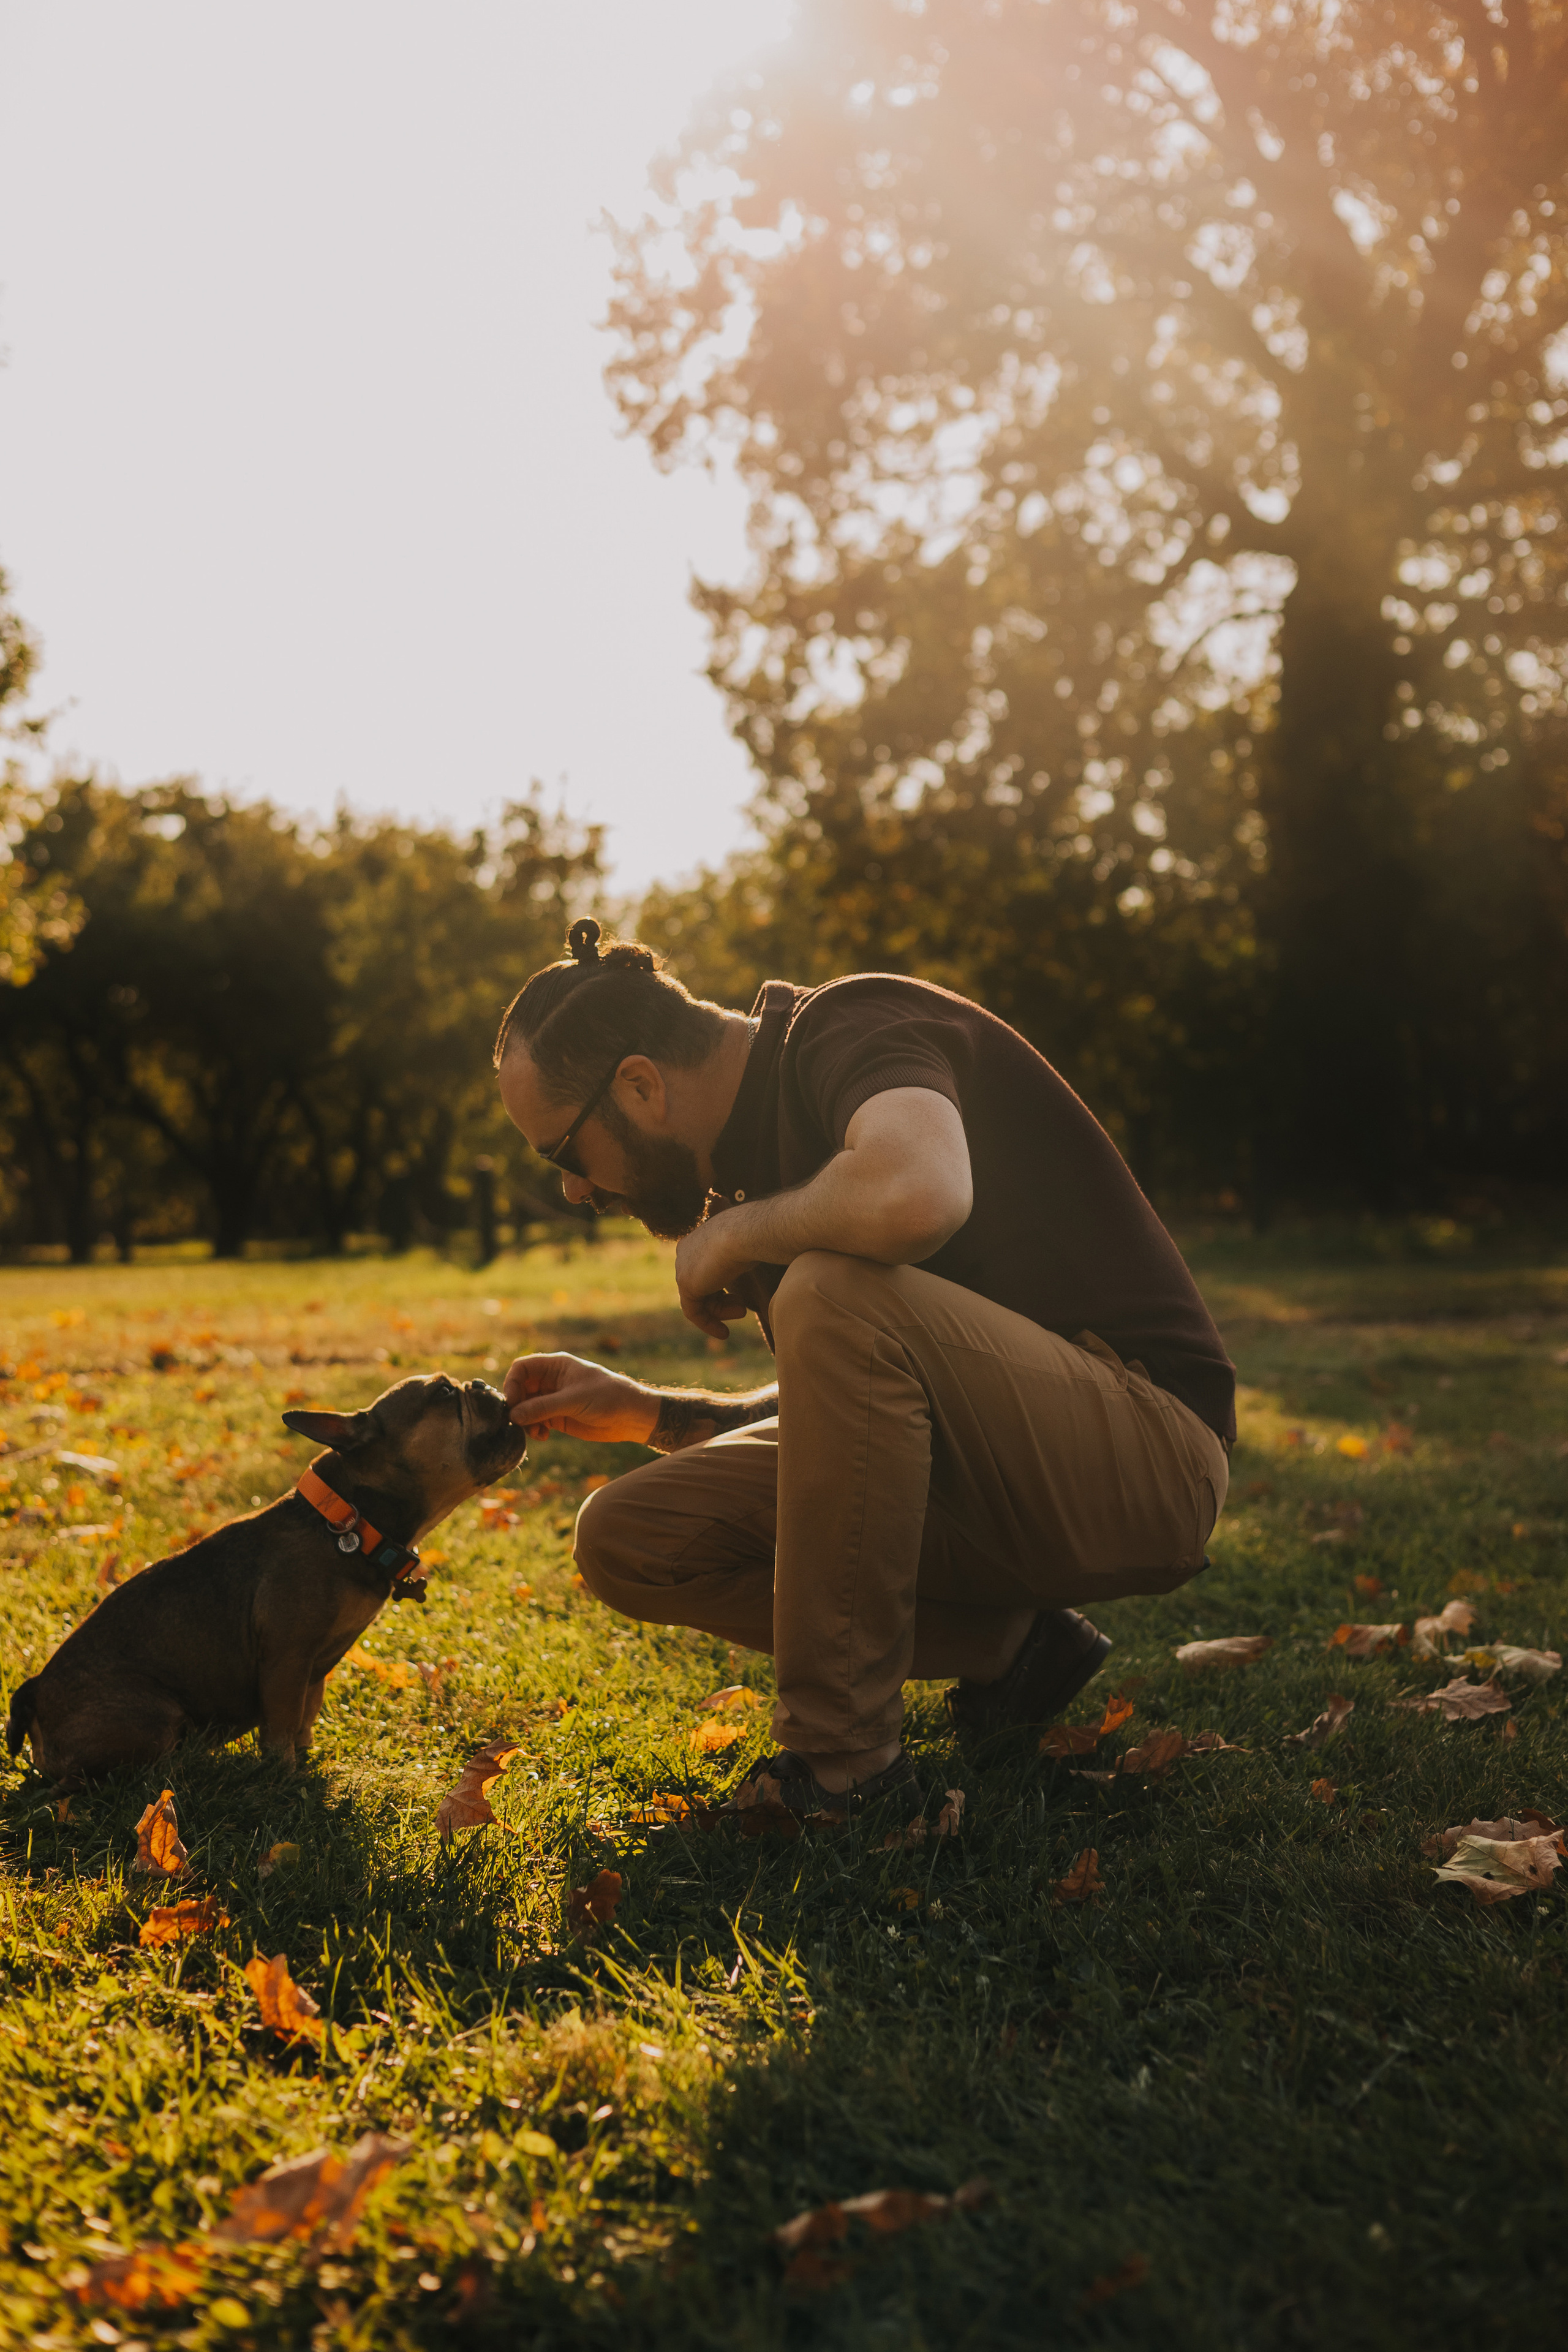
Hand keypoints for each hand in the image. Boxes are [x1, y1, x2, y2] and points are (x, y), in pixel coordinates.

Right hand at [501, 1352, 658, 1444]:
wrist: (632, 1417)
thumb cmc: (608, 1397)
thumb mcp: (574, 1400)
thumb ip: (543, 1407)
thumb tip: (513, 1415)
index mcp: (556, 1366)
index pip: (522, 1368)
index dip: (512, 1383)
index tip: (511, 1403)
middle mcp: (551, 1381)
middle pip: (520, 1389)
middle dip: (517, 1406)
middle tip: (518, 1423)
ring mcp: (554, 1400)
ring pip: (526, 1408)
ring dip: (525, 1421)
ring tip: (535, 1432)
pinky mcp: (558, 1417)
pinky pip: (536, 1421)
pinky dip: (534, 1429)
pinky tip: (543, 1436)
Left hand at [672, 1217, 756, 1341]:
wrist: (747, 1233)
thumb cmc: (754, 1236)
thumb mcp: (743, 1247)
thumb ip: (735, 1259)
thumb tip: (743, 1263)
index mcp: (697, 1240)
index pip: (705, 1272)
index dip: (722, 1290)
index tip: (740, 1301)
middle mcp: (685, 1252)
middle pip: (701, 1287)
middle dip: (722, 1302)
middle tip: (743, 1309)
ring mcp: (682, 1268)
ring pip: (698, 1300)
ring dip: (721, 1312)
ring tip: (742, 1312)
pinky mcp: (686, 1284)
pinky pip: (693, 1311)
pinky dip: (708, 1324)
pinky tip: (724, 1333)